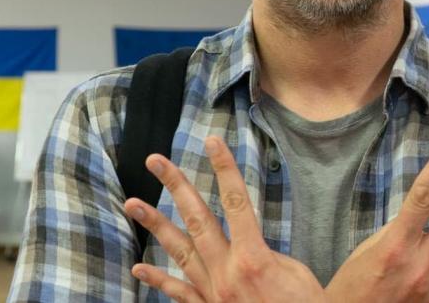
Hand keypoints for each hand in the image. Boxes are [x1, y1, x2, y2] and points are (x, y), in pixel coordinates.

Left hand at [125, 136, 325, 302]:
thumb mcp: (296, 273)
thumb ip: (267, 254)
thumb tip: (247, 244)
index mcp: (254, 257)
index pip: (236, 202)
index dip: (224, 169)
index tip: (213, 141)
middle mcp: (226, 272)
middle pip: (197, 219)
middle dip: (176, 186)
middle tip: (156, 161)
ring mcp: (212, 293)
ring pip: (179, 252)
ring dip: (155, 225)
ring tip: (132, 203)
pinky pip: (179, 293)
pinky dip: (158, 281)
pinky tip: (138, 269)